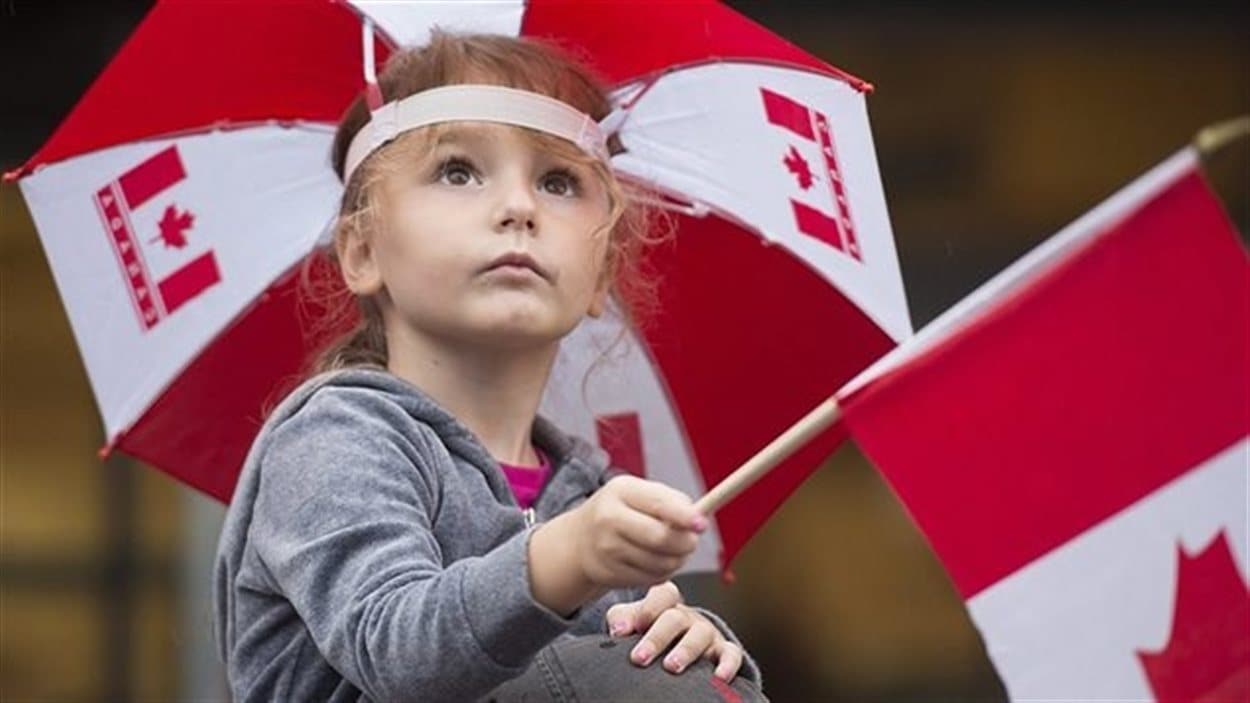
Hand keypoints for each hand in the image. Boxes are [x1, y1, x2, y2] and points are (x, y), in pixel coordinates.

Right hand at [528, 476, 706, 614]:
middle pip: (660, 538)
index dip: (684, 516)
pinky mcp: (608, 574)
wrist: (580, 539)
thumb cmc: (623, 511)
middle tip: (692, 541)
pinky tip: (657, 562)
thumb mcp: (640, 494)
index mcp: (621, 491)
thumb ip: (672, 502)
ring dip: (677, 560)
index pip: (657, 504)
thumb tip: (699, 521)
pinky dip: (663, 573)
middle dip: (686, 543)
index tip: (702, 524)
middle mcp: (609, 519)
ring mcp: (606, 549)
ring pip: (660, 562)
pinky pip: (651, 579)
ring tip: (674, 551)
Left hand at [604, 581, 743, 681]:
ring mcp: (706, 631)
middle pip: (675, 618)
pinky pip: (731, 654)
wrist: (670, 647)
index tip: (628, 628)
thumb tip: (617, 629)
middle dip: (657, 638)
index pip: (662, 594)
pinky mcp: (723, 650)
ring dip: (686, 650)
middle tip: (640, 658)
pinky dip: (728, 664)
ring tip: (671, 667)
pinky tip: (718, 678)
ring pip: (701, 634)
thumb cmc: (646, 631)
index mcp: (665, 603)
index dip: (647, 608)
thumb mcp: (631, 621)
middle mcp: (687, 615)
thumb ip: (622, 618)